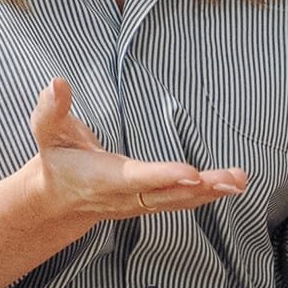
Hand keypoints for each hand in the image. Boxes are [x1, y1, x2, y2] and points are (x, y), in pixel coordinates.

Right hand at [27, 79, 247, 225]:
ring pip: (179, 201)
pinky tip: (233, 186)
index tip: (190, 173)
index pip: (137, 178)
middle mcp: (126, 196)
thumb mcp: (48, 133)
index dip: (163, 176)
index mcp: (104, 178)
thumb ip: (51, 110)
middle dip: (199, 188)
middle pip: (167, 194)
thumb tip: (56, 84)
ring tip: (239, 180)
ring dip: (212, 192)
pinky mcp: (151, 202)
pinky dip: (208, 194)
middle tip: (229, 180)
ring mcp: (140, 203)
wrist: (57, 200)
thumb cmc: (57, 160)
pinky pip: (182, 201)